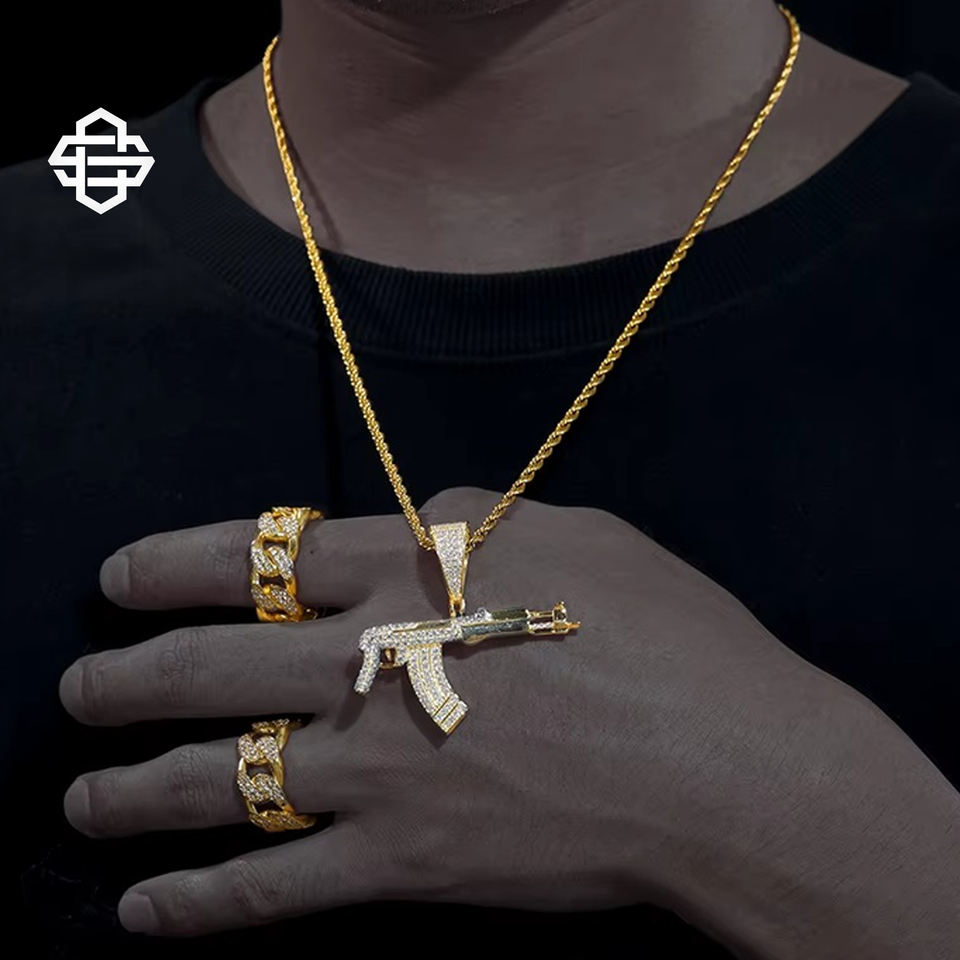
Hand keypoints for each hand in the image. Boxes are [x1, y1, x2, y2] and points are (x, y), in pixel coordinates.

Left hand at [60, 488, 959, 955]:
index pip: (256, 557)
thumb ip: (471, 520)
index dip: (173, 563)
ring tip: (78, 790)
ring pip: (218, 777)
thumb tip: (407, 518)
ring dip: (133, 785)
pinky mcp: (405, 861)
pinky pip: (275, 888)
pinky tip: (141, 909)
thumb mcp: (576, 530)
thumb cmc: (672, 632)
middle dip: (128, 675)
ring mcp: (379, 769)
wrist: (731, 766)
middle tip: (79, 683)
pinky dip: (198, 902)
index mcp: (414, 574)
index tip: (119, 576)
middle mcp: (372, 665)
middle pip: (210, 665)